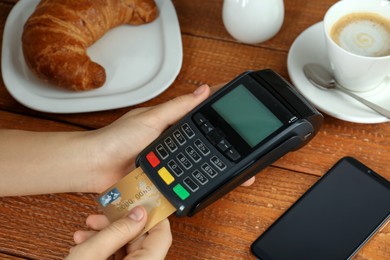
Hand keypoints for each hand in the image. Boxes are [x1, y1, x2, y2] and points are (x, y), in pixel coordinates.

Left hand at [0, 84, 253, 195]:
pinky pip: (179, 182)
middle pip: (200, 143)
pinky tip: (202, 185)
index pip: (200, 117)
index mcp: (169, 123)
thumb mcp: (152, 118)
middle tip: (241, 150)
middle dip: (220, 147)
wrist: (95, 166)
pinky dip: (189, 183)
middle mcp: (169, 142)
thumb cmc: (115, 138)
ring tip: (229, 170)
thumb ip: (179, 108)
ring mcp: (165, 161)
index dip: (218, 115)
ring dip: (207, 167)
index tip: (237, 111)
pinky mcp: (160, 179)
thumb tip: (203, 91)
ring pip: (192, 164)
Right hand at [68, 206, 170, 259]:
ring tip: (87, 230)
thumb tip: (139, 213)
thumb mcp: (92, 255)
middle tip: (102, 216)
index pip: (162, 235)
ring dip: (108, 235)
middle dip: (120, 225)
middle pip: (141, 240)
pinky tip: (86, 243)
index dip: (152, 216)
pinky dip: (104, 249)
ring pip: (128, 248)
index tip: (139, 201)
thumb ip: (118, 230)